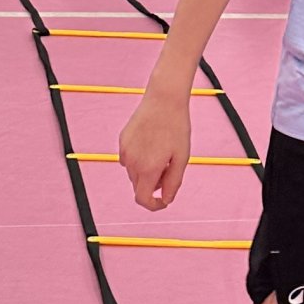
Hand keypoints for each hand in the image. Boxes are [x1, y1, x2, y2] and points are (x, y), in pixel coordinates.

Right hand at [120, 88, 190, 210]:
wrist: (164, 98)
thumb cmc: (176, 128)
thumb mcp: (181, 158)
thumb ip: (173, 183)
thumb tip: (166, 200)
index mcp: (148, 169)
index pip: (142, 199)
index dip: (153, 205)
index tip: (163, 201)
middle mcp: (132, 163)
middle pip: (139, 186)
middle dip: (153, 185)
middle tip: (169, 167)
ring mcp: (125, 151)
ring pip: (134, 173)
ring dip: (146, 171)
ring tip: (162, 151)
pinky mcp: (122, 141)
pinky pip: (129, 159)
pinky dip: (140, 159)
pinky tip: (152, 143)